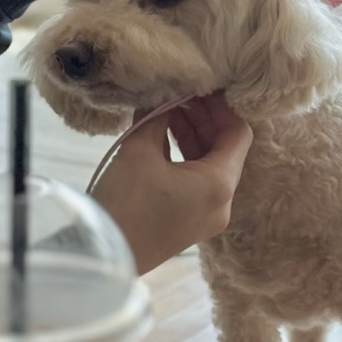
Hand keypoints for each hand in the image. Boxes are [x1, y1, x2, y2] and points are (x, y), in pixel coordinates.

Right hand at [91, 94, 252, 275]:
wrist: (102, 254)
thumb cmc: (124, 202)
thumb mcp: (139, 149)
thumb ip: (157, 116)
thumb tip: (163, 93)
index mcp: (219, 184)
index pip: (238, 133)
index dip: (221, 106)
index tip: (200, 87)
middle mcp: (222, 203)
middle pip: (226, 150)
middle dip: (204, 118)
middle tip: (181, 93)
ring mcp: (207, 217)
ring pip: (211, 166)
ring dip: (193, 136)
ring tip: (168, 109)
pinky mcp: (190, 224)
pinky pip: (198, 183)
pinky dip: (186, 158)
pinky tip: (162, 136)